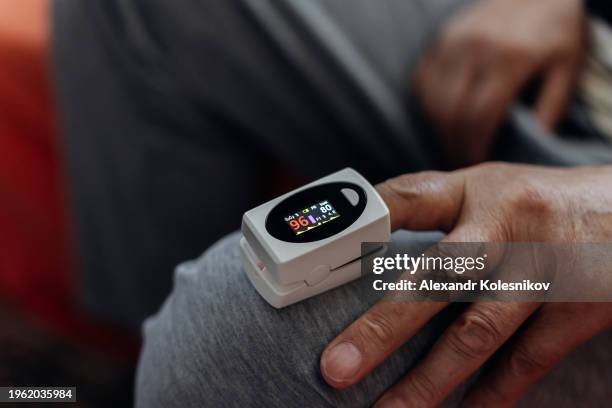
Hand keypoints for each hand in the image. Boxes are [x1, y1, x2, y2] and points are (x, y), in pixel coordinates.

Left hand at [320, 163, 611, 406]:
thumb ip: (433, 211)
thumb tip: (367, 239)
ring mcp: (544, 270)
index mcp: (476, 189)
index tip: (318, 253)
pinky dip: (492, 393)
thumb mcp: (485, 188)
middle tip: (336, 369)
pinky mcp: (578, 308)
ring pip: (478, 333)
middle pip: (435, 279)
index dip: (363, 221)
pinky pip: (527, 360)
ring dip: (430, 380)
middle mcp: (507, 226)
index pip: (407, 198)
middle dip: (382, 328)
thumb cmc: (537, 203)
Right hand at [414, 0, 585, 166]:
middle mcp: (475, 47)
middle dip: (453, 144)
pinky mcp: (440, 39)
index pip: (479, 116)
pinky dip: (428, 106)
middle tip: (461, 161)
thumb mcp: (567, 68)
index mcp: (509, 58)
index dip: (474, 147)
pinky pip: (422, 82)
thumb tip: (531, 145)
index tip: (477, 164)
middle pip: (451, 112)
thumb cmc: (554, 32)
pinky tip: (443, 119)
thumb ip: (551, 107)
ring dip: (438, 129)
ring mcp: (453, 41)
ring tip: (452, 144)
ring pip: (432, 100)